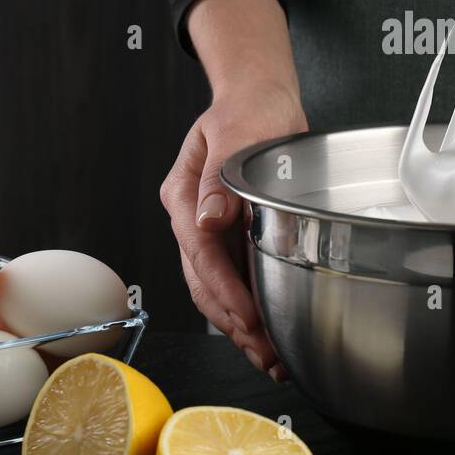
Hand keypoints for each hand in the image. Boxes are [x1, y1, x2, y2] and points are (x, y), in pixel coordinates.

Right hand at [160, 0, 306, 378]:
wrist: (260, 97)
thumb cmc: (248, 107)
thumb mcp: (236, 131)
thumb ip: (221, 175)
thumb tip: (209, 218)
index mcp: (184, 194)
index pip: (200, 252)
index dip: (224, 290)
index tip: (248, 317)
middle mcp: (192, 217)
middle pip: (203, 282)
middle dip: (233, 322)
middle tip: (265, 353)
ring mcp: (208, 229)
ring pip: (215, 289)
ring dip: (241, 325)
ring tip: (270, 357)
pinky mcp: (231, 236)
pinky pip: (234, 279)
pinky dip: (250, 307)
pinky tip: (269, 332)